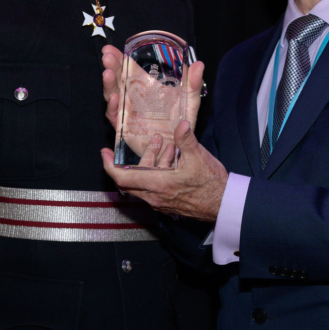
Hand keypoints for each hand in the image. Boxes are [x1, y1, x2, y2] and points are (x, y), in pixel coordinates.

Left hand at [101, 120, 227, 220]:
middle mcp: (155, 196)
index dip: (109, 166)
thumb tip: (180, 123)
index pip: (122, 179)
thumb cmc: (212, 185)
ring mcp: (161, 201)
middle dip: (131, 161)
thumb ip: (186, 139)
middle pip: (130, 180)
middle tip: (136, 145)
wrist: (224, 205)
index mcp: (157, 185)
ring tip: (163, 144)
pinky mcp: (168, 203)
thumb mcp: (198, 157)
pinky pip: (154, 186)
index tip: (104, 153)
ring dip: (149, 162)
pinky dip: (157, 171)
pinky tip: (173, 157)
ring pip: (144, 182)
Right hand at [102, 45, 205, 159]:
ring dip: (109, 85)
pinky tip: (114, 99)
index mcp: (144, 88)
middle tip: (108, 56)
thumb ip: (193, 84)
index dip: (119, 59)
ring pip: (113, 96)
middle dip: (111, 67)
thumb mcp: (189, 102)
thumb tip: (199, 64)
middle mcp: (132, 99)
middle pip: (117, 80)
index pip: (128, 69)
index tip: (110, 48)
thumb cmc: (181, 123)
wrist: (179, 149)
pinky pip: (116, 118)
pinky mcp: (126, 129)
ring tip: (108, 73)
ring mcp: (128, 113)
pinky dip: (113, 108)